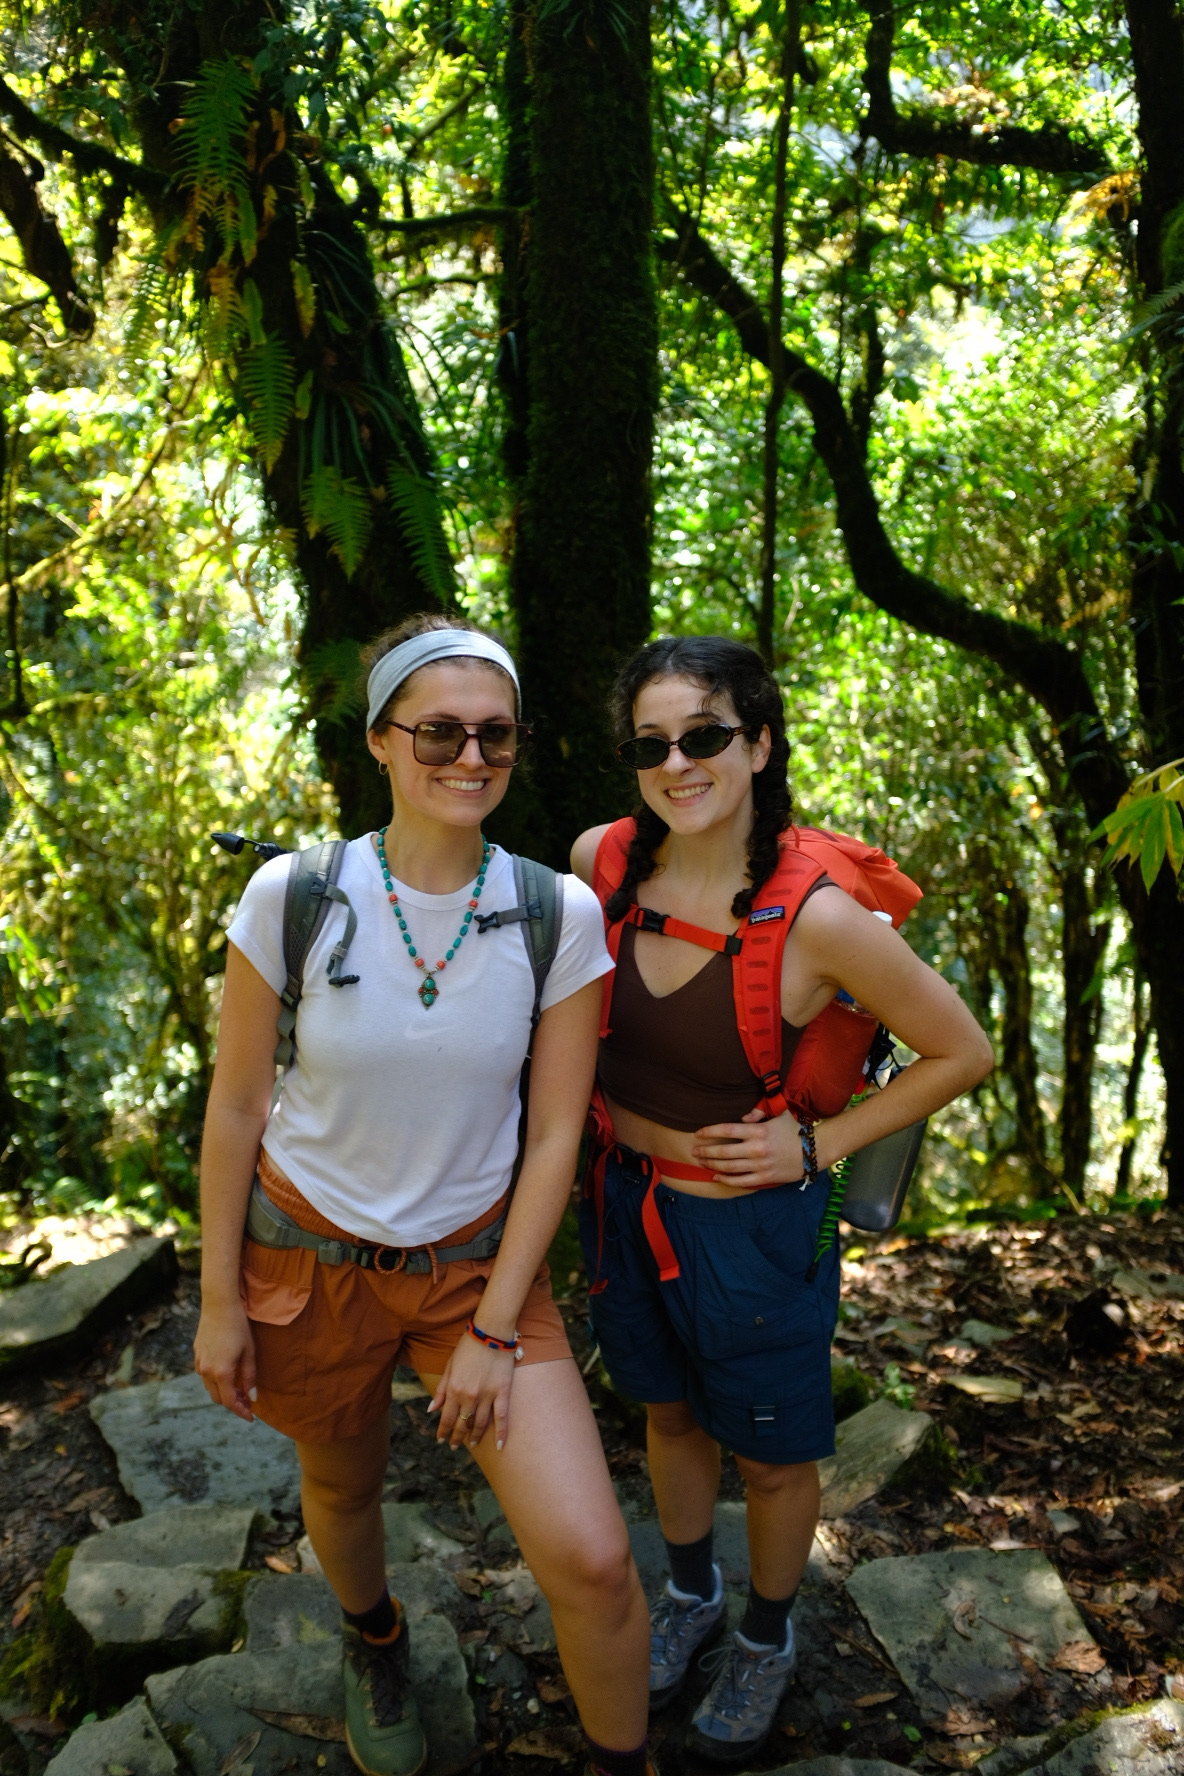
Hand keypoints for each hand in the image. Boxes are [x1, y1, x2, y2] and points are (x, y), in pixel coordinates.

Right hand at [194, 1300, 256, 1421]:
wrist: (219, 1304)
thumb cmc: (238, 1326)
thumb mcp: (249, 1352)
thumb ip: (249, 1376)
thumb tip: (252, 1397)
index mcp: (221, 1372)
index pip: (230, 1402)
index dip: (241, 1412)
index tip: (251, 1417)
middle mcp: (206, 1371)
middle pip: (218, 1398)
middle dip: (233, 1403)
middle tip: (248, 1402)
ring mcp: (199, 1363)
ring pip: (210, 1388)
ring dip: (223, 1392)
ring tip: (239, 1389)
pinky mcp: (196, 1354)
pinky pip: (205, 1375)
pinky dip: (216, 1380)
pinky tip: (227, 1373)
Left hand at [430, 1329, 516, 1451]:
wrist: (490, 1333)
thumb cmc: (467, 1347)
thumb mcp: (449, 1366)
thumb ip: (441, 1390)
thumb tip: (431, 1409)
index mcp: (453, 1390)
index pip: (447, 1418)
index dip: (443, 1431)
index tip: (441, 1440)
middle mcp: (469, 1396)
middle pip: (463, 1424)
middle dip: (457, 1437)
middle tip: (454, 1445)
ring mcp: (487, 1396)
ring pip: (480, 1424)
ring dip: (475, 1436)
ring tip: (472, 1443)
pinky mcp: (502, 1393)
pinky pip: (502, 1417)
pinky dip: (501, 1434)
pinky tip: (500, 1446)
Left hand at [691, 1107, 805, 1187]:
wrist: (815, 1150)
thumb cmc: (795, 1130)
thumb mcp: (778, 1114)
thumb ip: (758, 1113)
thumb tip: (742, 1118)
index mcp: (758, 1131)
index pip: (727, 1130)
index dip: (710, 1132)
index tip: (698, 1133)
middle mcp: (757, 1149)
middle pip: (723, 1151)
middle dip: (705, 1151)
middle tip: (694, 1150)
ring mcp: (761, 1165)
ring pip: (729, 1167)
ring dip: (712, 1165)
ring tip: (701, 1161)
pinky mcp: (765, 1178)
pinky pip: (741, 1181)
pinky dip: (726, 1179)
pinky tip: (716, 1176)